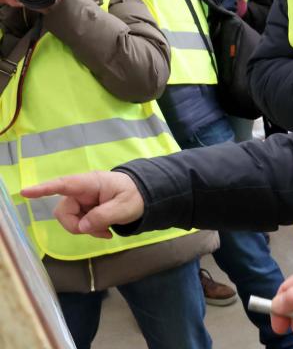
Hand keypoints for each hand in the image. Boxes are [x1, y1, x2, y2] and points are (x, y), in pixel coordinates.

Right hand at [20, 171, 143, 238]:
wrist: (144, 197)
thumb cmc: (135, 196)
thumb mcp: (125, 207)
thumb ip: (104, 216)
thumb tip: (83, 226)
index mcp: (91, 183)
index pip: (64, 185)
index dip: (44, 189)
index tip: (25, 192)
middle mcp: (81, 191)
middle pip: (64, 212)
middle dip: (77, 225)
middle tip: (100, 231)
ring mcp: (81, 201)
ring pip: (70, 220)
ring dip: (86, 229)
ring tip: (106, 231)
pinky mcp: (84, 210)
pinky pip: (78, 224)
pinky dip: (90, 230)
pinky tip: (106, 232)